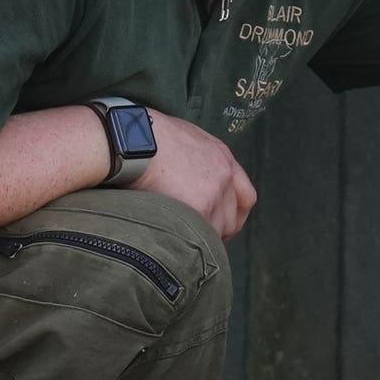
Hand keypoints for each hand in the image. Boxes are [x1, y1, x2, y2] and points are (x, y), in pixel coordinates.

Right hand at [141, 112, 259, 239]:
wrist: (134, 140)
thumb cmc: (147, 137)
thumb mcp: (184, 138)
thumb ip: (197, 158)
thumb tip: (189, 178)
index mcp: (223, 158)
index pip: (245, 196)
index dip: (233, 215)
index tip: (220, 226)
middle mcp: (225, 176)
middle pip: (233, 218)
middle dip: (216, 231)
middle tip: (196, 239)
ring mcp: (215, 193)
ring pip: (216, 231)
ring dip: (198, 238)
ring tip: (177, 239)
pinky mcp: (200, 208)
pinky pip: (200, 236)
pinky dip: (187, 242)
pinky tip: (171, 239)